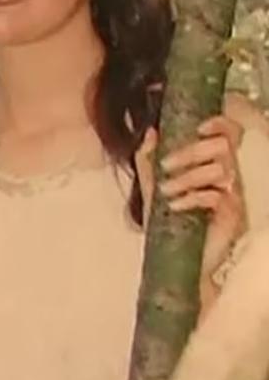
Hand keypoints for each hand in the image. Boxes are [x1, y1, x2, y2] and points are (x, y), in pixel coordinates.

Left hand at [133, 114, 245, 319]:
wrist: (174, 255)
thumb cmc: (167, 218)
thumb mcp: (149, 183)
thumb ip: (147, 156)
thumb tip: (150, 131)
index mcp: (211, 162)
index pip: (230, 132)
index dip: (220, 123)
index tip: (198, 127)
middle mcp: (227, 174)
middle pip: (223, 146)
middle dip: (190, 153)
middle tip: (166, 165)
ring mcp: (232, 194)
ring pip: (219, 169)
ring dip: (186, 178)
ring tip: (166, 192)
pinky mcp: (233, 214)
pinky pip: (216, 195)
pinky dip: (192, 197)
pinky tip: (175, 205)